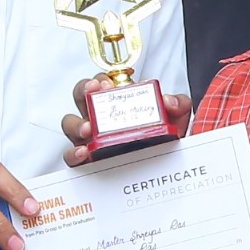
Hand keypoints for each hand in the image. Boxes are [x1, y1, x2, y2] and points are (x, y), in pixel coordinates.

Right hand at [59, 76, 192, 165]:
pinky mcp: (88, 163)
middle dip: (83, 91)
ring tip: (88, 128)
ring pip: (71, 125)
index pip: (101, 83)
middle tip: (94, 93)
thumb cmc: (166, 141)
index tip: (105, 83)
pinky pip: (71, 157)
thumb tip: (168, 101)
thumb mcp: (176, 119)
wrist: (168, 170)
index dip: (99, 80)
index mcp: (119, 102)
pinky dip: (73, 153)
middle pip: (80, 97)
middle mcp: (101, 118)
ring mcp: (91, 140)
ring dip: (76, 123)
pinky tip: (83, 152)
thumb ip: (178, 104)